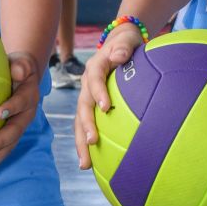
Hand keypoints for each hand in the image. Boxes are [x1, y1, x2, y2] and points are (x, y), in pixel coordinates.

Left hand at [0, 51, 40, 178]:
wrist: (22, 77)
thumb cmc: (16, 68)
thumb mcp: (20, 63)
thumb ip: (20, 66)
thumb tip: (18, 71)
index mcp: (29, 96)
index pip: (22, 101)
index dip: (12, 107)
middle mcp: (25, 116)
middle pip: (15, 131)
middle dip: (0, 142)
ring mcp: (17, 128)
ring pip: (8, 147)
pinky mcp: (8, 137)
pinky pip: (0, 152)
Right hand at [74, 26, 142, 168]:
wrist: (118, 45)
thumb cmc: (126, 44)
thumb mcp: (126, 41)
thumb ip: (123, 47)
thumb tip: (120, 55)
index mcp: (96, 66)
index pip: (95, 79)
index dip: (99, 92)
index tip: (106, 107)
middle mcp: (87, 83)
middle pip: (83, 106)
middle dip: (86, 125)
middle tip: (92, 142)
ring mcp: (86, 96)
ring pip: (80, 121)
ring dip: (81, 142)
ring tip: (85, 164)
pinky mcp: (90, 106)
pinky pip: (86, 125)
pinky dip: (87, 143)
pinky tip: (93, 164)